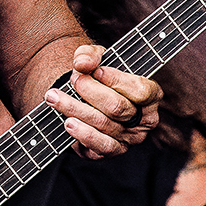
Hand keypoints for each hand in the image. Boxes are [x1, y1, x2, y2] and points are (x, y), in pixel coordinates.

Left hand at [45, 44, 160, 158]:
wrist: (83, 98)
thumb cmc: (97, 77)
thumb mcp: (96, 59)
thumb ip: (89, 54)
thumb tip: (82, 64)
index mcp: (151, 96)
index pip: (140, 91)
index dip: (116, 80)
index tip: (95, 70)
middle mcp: (144, 120)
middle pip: (118, 107)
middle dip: (91, 91)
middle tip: (73, 80)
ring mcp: (128, 138)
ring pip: (104, 124)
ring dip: (75, 109)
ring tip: (54, 97)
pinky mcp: (110, 151)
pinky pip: (99, 145)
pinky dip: (82, 133)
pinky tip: (68, 122)